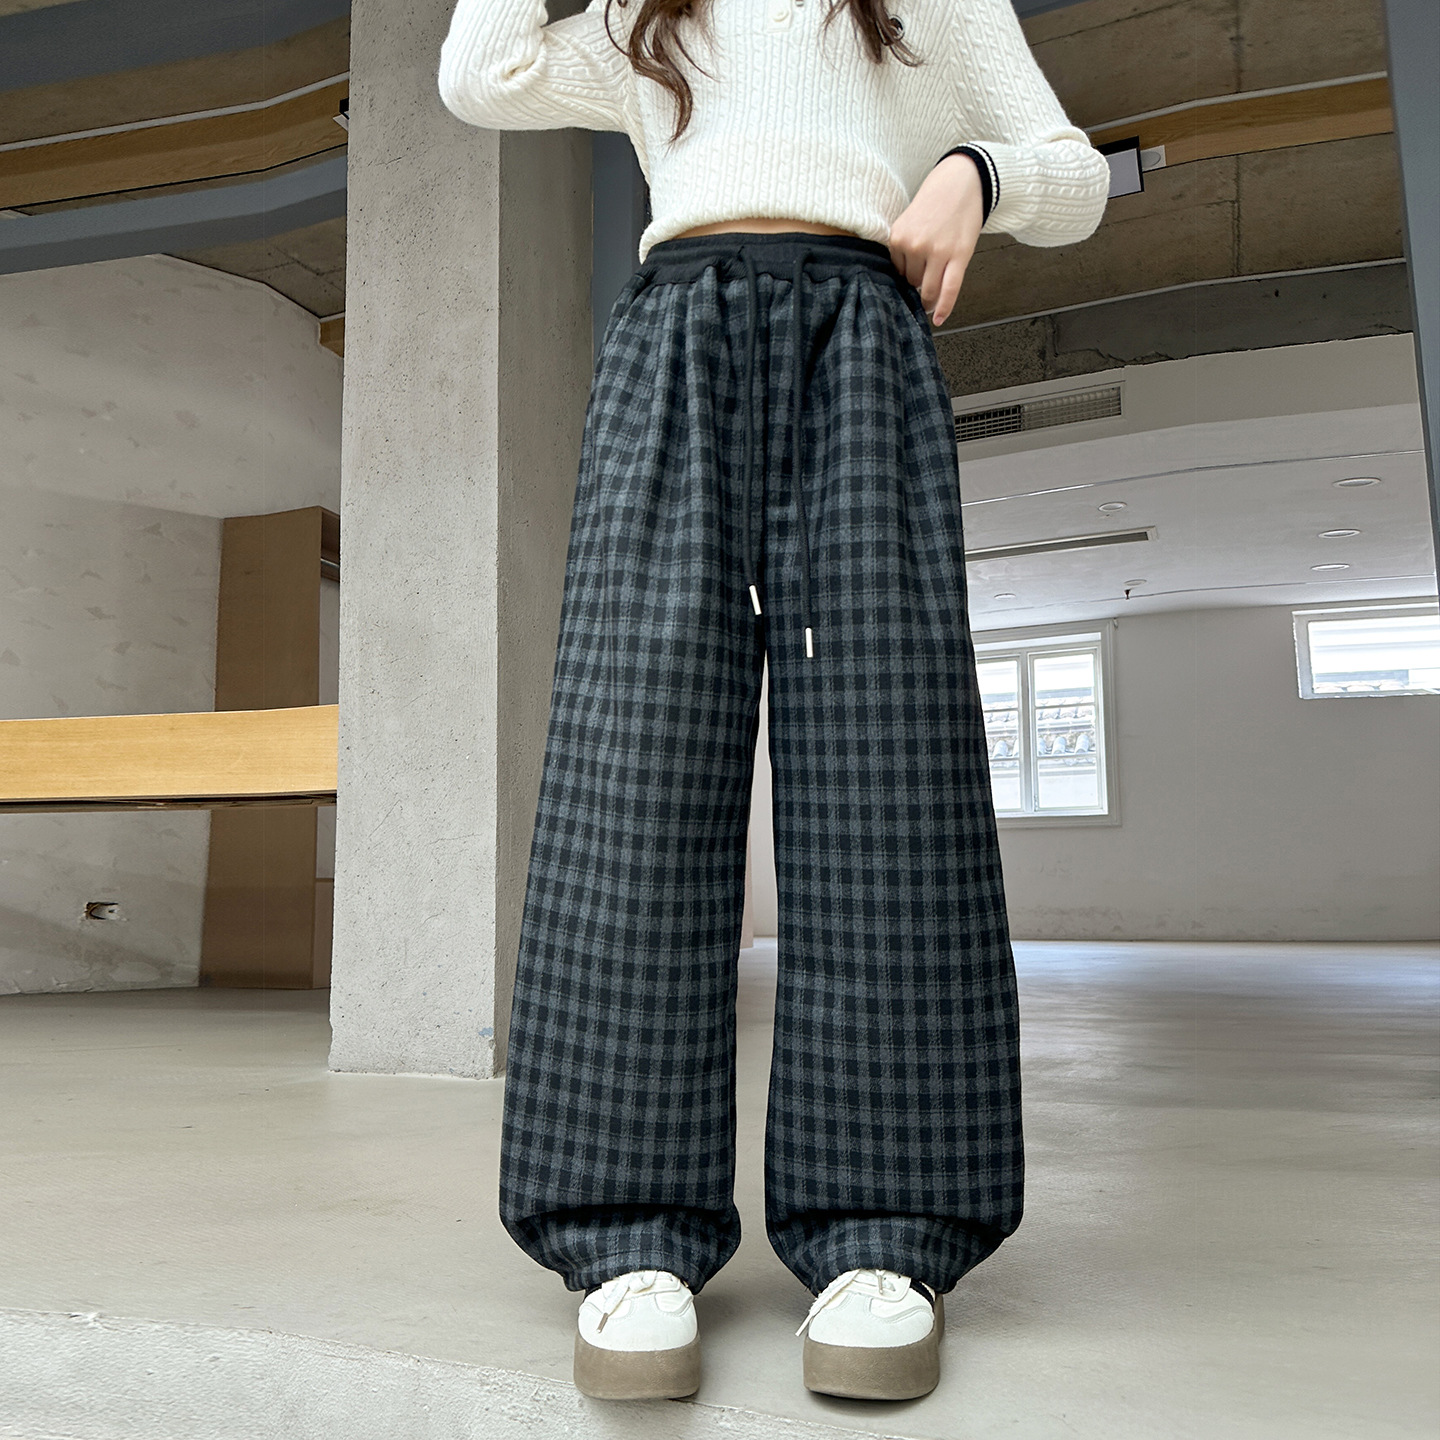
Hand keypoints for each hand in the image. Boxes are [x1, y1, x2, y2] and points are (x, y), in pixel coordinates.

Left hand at [888, 153, 985, 327]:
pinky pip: (949, 290)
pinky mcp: (958, 256)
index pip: (896, 272)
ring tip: (931, 301)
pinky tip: (940, 319)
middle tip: (925, 284)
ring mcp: (937, 252)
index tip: (910, 282)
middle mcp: (915, 246)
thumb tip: (903, 282)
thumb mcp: (908, 222)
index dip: (904, 278)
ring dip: (929, 299)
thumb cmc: (935, 202)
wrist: (962, 181)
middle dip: (917, 286)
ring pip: (928, 290)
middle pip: (911, 283)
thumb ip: (903, 249)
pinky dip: (944, 308)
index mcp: (898, 237)